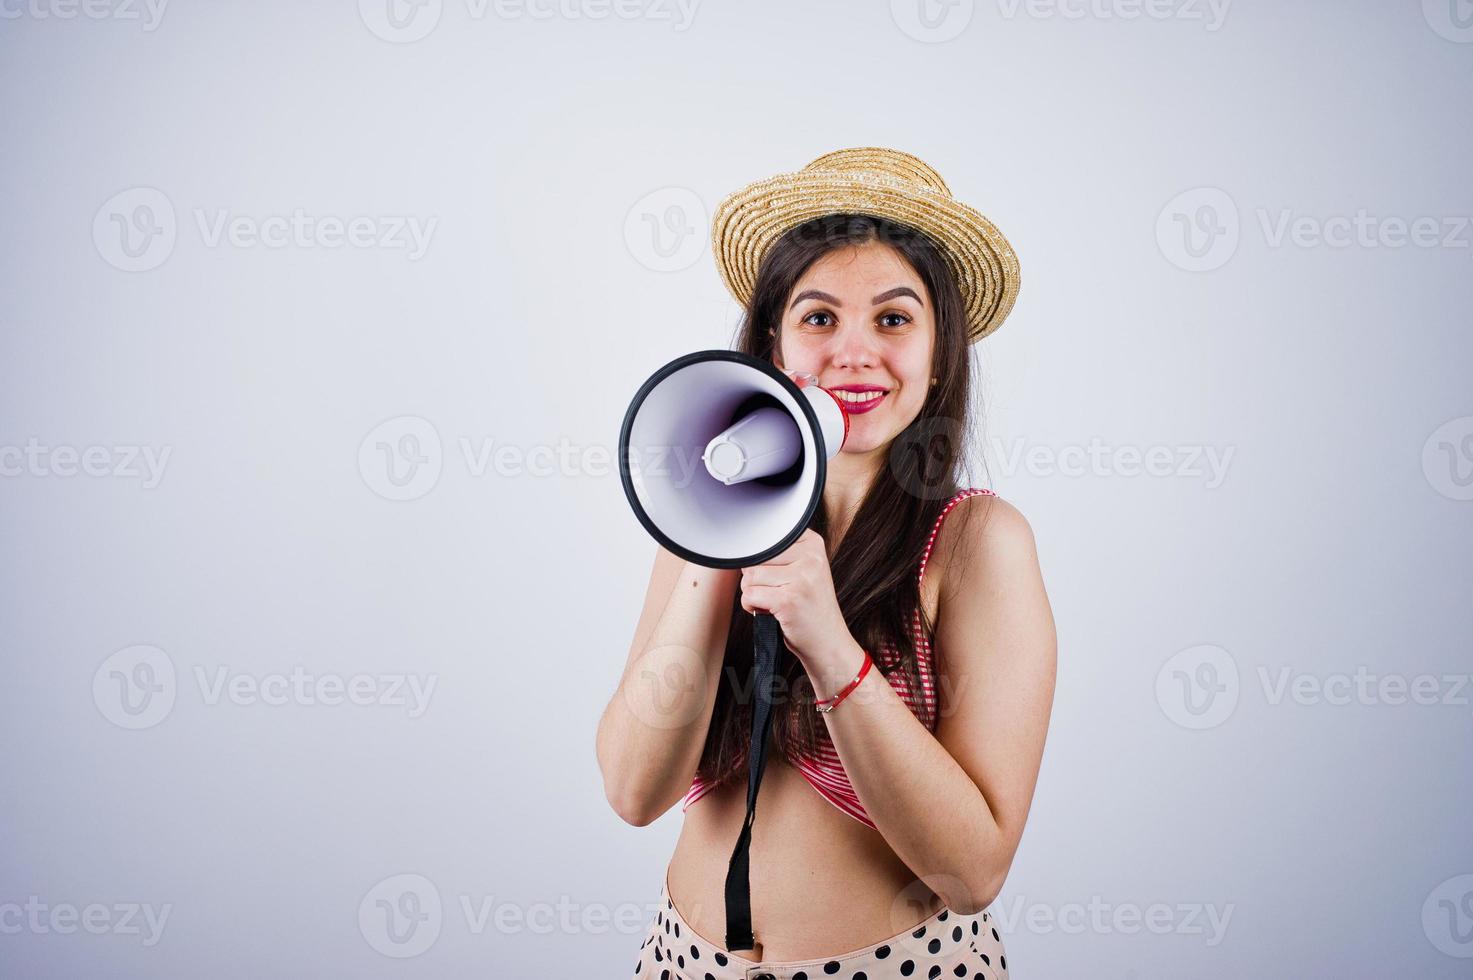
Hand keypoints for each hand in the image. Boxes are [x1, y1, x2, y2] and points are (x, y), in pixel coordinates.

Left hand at [738, 529, 848, 665]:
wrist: (828, 642)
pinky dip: (751, 606)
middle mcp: (810, 558)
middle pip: (756, 556)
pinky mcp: (788, 600)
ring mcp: (801, 578)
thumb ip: (780, 554)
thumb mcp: (805, 570)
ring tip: (774, 601)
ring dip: (753, 592)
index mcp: (813, 544)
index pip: (766, 538)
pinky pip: (749, 595)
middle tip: (776, 591)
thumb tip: (741, 550)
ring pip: (750, 576)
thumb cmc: (811, 608)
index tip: (776, 574)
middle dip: (756, 578)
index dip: (762, 559)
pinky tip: (769, 611)